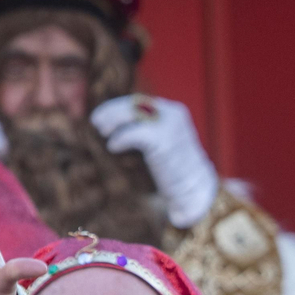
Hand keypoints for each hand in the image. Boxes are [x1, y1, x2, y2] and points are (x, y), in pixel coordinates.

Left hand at [91, 94, 219, 227]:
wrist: (198, 192)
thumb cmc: (177, 174)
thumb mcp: (163, 145)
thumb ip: (147, 132)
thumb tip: (116, 128)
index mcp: (174, 112)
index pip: (141, 102)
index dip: (118, 107)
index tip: (103, 116)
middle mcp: (172, 114)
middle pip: (134, 103)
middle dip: (112, 110)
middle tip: (96, 122)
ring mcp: (169, 126)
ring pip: (132, 113)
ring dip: (113, 120)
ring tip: (102, 132)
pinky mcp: (163, 140)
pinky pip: (133, 133)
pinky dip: (120, 139)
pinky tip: (113, 147)